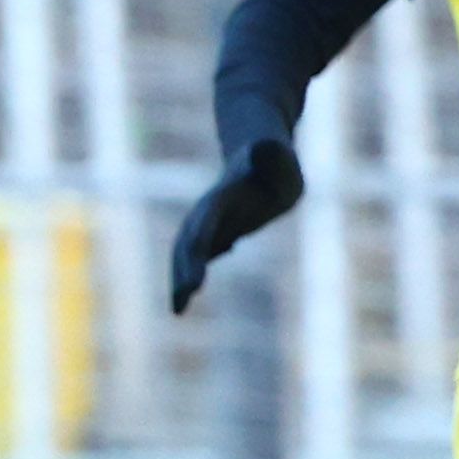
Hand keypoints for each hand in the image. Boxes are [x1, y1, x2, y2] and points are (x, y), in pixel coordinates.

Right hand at [168, 136, 304, 312]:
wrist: (263, 158)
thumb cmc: (277, 162)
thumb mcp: (282, 159)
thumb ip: (272, 156)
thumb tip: (261, 148)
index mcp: (224, 195)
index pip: (206, 223)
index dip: (199, 250)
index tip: (195, 280)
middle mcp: (210, 212)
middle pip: (188, 243)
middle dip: (182, 273)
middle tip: (179, 306)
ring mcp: (211, 223)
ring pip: (187, 252)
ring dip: (180, 279)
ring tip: (177, 310)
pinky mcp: (217, 232)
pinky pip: (198, 256)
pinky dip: (189, 275)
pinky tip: (187, 296)